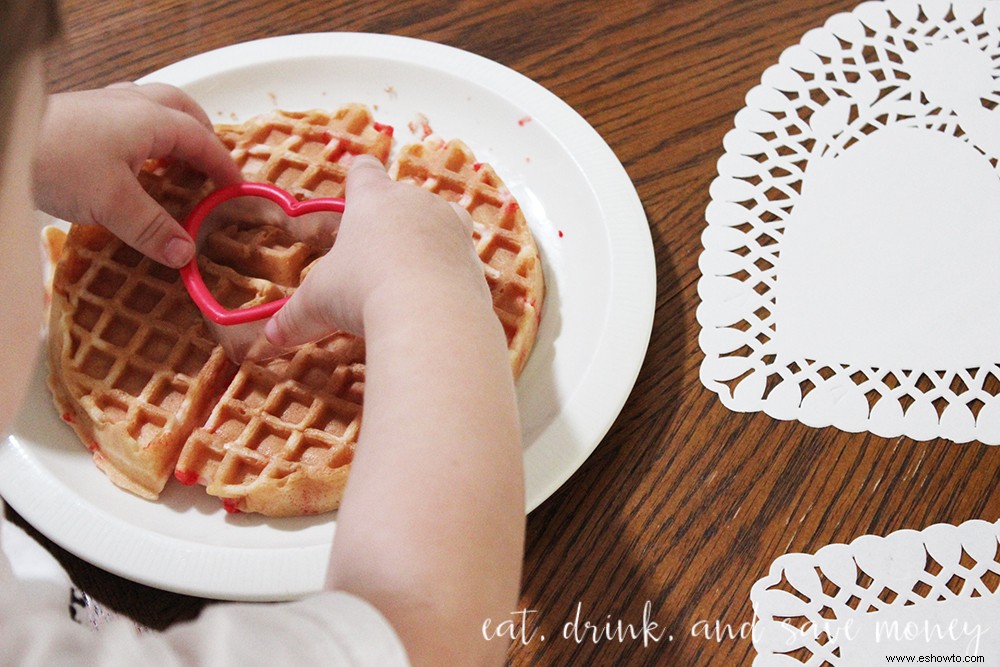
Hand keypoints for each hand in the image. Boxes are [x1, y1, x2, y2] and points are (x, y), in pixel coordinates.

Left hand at [34, 83, 241, 267]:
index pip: (204, 141)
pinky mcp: (83, 113)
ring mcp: (105, 104)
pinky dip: (145, 133)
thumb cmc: (58, 161)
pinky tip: (133, 158)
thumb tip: (187, 255)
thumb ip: (153, 229)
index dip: (224, 168)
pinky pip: (129, 115)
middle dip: (203, 138)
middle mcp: (133, 104)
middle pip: (183, 110)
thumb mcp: (112, 203)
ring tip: (176, 162)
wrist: (2, 142)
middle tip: (209, 170)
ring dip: (174, 131)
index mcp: (151, 120)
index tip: (237, 192)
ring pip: (155, 107)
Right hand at [265, 155, 483, 343]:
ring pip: (446, 219)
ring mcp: (452, 230)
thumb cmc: (364, 290)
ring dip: (432, 238)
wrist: (430, 314)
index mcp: (374, 199)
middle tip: (379, 249)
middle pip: (408, 197)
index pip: (365, 173)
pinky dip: (450, 275)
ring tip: (414, 267)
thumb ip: (294, 317)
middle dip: (396, 219)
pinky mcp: (476, 262)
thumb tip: (270, 336)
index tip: (359, 177)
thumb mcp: (318, 303)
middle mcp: (418, 204)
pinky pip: (462, 262)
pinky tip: (437, 300)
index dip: (360, 177)